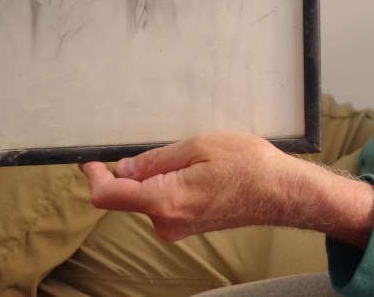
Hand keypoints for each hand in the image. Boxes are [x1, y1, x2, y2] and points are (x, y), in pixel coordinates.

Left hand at [81, 131, 373, 246]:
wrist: (283, 192)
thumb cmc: (249, 166)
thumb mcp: (200, 146)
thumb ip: (157, 159)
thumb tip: (126, 168)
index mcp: (165, 200)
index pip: (109, 195)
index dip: (94, 177)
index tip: (91, 160)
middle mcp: (166, 221)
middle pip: (130, 193)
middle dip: (140, 168)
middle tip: (175, 147)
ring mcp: (178, 227)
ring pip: (150, 195)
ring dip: (162, 174)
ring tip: (200, 158)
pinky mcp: (188, 225)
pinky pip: (166, 200)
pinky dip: (173, 183)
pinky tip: (204, 170)